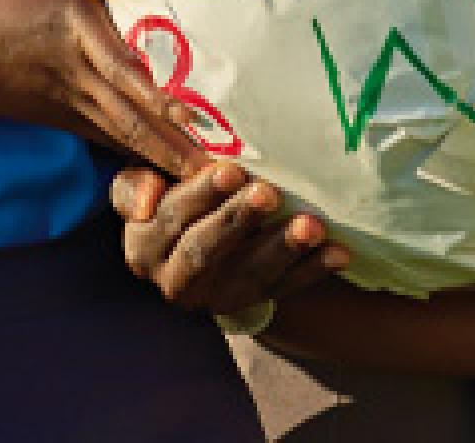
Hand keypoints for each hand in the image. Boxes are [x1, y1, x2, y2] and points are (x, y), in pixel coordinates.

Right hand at [0, 0, 203, 175]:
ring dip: (169, 164)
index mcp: (74, 26)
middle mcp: (76, 73)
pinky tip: (175, 184)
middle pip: (136, 119)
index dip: (165, 101)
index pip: (126, 69)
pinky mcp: (61, 120)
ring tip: (217, 188)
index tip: (203, 121)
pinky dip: (142, 164)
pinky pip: (108, 145)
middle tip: (232, 174)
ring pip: (126, 141)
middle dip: (183, 148)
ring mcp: (67, 105)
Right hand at [113, 160, 348, 317]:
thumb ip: (136, 183)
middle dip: (239, 221)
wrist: (191, 242)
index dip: (201, 193)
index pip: (172, 217)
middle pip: (207, 250)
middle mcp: (175, 279)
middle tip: (268, 193)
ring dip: (283, 250)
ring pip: (250, 277)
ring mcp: (216, 296)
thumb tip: (147, 196)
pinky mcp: (250, 304)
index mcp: (144, 245)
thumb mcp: (142, 184)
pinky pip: (284, 289)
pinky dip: (313, 271)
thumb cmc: (169, 195)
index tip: (231, 170)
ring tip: (312, 227)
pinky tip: (338, 252)